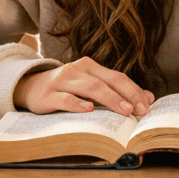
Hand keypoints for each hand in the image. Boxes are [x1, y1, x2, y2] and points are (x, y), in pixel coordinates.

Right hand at [13, 57, 154, 116]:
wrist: (30, 87)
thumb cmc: (66, 89)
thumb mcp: (89, 86)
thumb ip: (115, 91)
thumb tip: (148, 98)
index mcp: (90, 67)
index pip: (117, 77)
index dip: (133, 90)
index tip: (147, 105)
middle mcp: (77, 70)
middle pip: (106, 81)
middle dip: (126, 96)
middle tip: (139, 110)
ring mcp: (62, 81)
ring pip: (90, 88)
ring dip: (110, 99)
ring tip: (124, 110)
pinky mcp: (48, 95)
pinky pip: (65, 98)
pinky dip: (77, 104)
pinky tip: (88, 109)